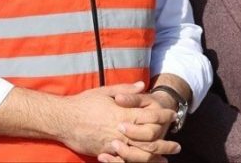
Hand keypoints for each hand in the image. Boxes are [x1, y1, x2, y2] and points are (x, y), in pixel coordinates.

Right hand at [53, 82, 177, 158]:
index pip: (151, 117)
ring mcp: (114, 143)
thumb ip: (125, 89)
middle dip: (166, 143)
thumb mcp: (104, 91)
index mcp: (123, 113)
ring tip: (166, 158)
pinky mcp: (107, 152)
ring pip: (141, 153)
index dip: (164, 117)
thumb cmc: (83, 103)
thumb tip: (142, 85)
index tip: (173, 116)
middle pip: (151, 139)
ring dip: (157, 156)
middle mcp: (121, 130)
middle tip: (177, 146)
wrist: (63, 119)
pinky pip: (126, 161)